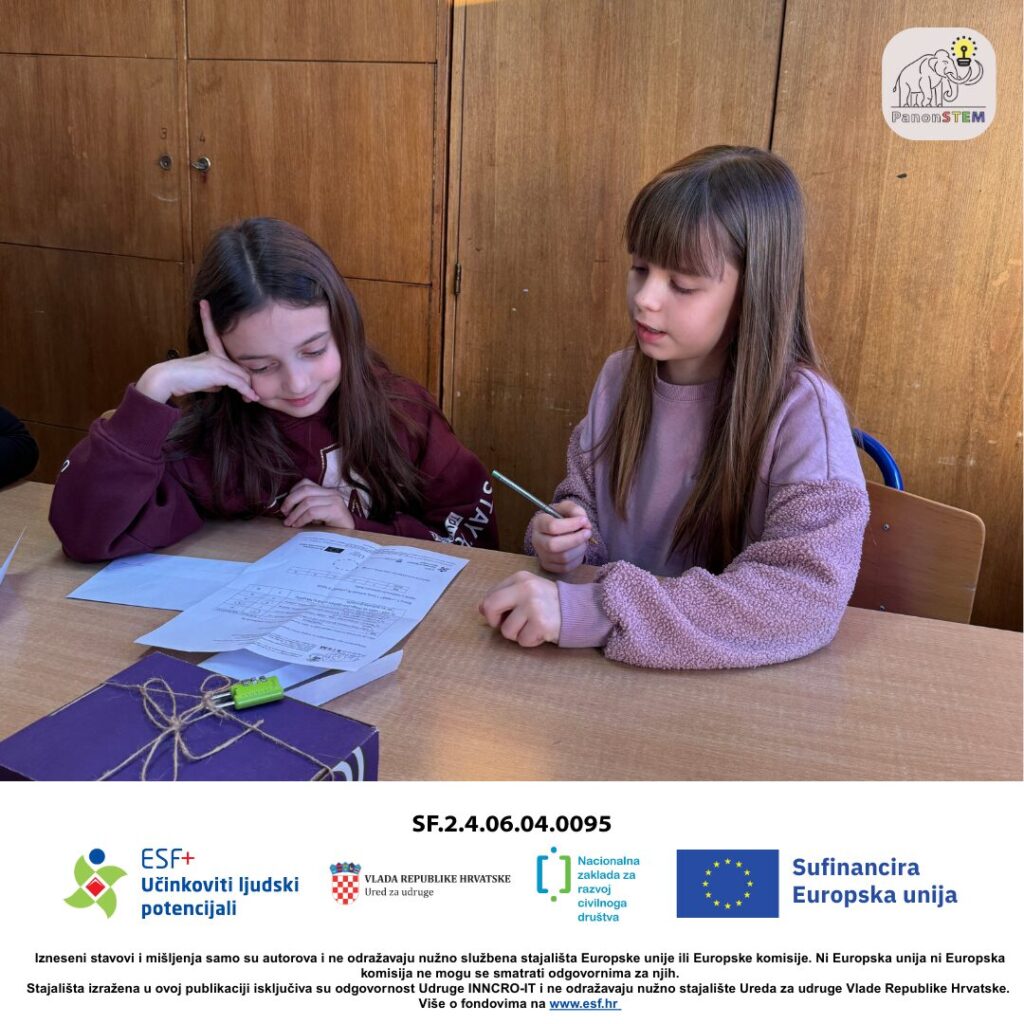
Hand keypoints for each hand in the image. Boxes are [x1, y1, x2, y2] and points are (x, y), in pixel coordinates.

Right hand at [135, 300, 259, 403]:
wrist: (168, 379)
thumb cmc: (182, 380)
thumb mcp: (201, 379)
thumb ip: (213, 381)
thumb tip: (220, 387)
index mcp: (210, 351)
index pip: (212, 332)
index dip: (207, 317)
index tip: (203, 302)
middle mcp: (216, 354)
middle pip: (240, 366)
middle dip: (248, 381)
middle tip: (252, 394)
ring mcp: (218, 361)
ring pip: (242, 375)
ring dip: (248, 389)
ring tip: (253, 398)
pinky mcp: (218, 372)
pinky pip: (238, 383)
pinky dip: (247, 391)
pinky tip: (253, 397)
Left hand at [280, 478, 355, 529]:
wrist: (352, 538)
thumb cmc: (333, 528)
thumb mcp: (318, 514)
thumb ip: (307, 508)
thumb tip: (286, 509)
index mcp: (327, 491)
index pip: (305, 483)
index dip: (292, 493)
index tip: (286, 506)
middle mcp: (332, 493)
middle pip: (305, 490)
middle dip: (290, 501)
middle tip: (284, 513)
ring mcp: (335, 501)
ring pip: (307, 501)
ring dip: (294, 513)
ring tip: (289, 522)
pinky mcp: (335, 510)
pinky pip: (312, 512)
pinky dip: (301, 519)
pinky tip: (298, 525)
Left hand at [479, 571, 560, 646]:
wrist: (579, 610)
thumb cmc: (549, 602)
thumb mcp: (527, 590)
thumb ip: (505, 595)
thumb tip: (480, 608)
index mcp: (520, 578)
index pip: (490, 596)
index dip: (492, 610)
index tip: (504, 614)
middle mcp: (525, 589)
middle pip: (490, 608)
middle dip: (495, 621)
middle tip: (509, 625)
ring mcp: (533, 606)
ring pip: (506, 631)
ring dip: (518, 634)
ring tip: (532, 626)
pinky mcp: (541, 623)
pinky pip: (522, 641)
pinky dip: (530, 641)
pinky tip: (541, 632)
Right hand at [531, 500, 591, 572]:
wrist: (557, 530)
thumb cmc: (562, 517)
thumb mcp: (567, 507)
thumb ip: (576, 510)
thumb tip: (585, 524)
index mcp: (539, 523)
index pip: (552, 526)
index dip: (571, 524)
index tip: (584, 520)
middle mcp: (537, 540)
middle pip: (553, 545)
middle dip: (576, 539)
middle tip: (587, 532)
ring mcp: (541, 555)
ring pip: (562, 558)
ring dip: (579, 549)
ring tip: (584, 540)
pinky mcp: (549, 566)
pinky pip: (566, 567)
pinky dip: (577, 559)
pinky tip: (579, 549)